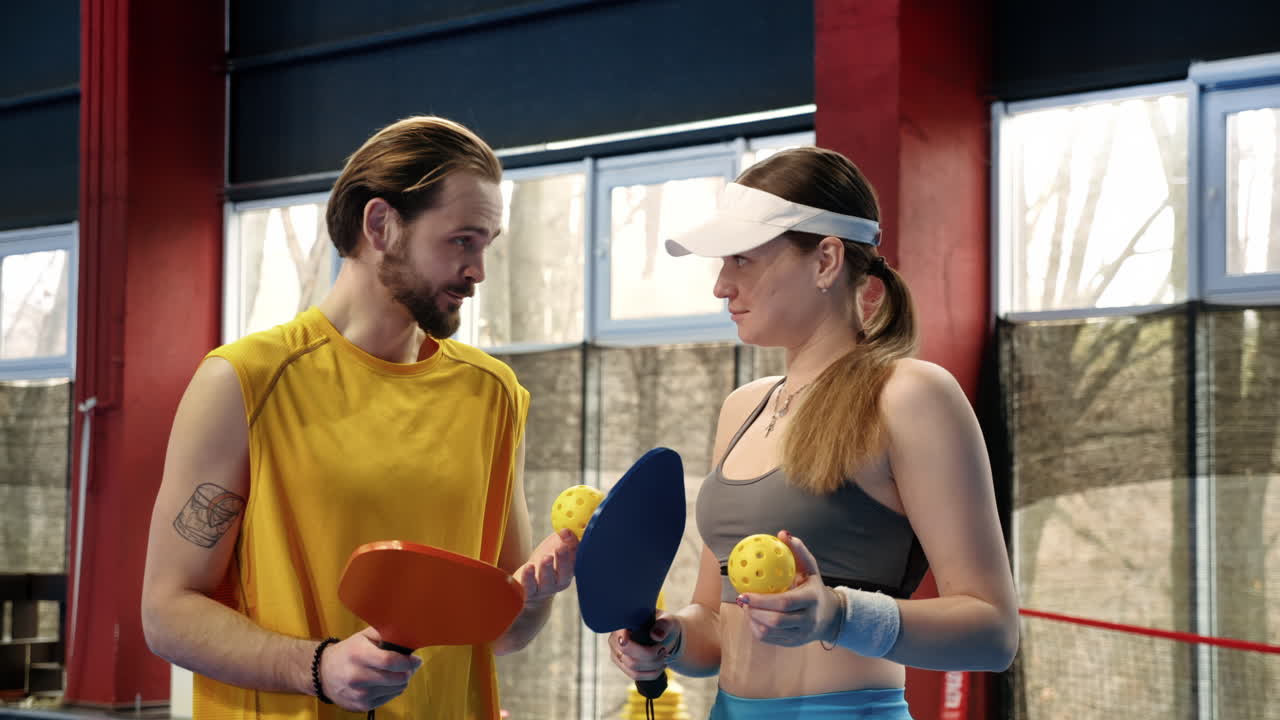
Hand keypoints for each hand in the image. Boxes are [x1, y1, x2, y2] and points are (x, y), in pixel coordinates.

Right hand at [319, 627, 422, 711]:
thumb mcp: (363, 636)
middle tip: (408, 666)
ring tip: (395, 672)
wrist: (324, 673)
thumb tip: (408, 632)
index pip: (389, 661)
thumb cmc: (349, 652)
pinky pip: (389, 698)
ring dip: (401, 681)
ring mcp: (359, 694)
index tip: (416, 660)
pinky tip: (385, 682)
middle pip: (396, 678)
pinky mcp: (361, 706)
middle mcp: (357, 676)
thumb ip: (385, 632)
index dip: (408, 662)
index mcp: (358, 654)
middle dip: (408, 671)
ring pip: (396, 689)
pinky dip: (392, 690)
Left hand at [515, 529, 577, 608]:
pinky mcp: (528, 592)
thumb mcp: (555, 549)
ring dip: (547, 569)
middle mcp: (558, 583)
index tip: (568, 535)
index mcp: (569, 571)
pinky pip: (528, 588)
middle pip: (563, 574)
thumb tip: (566, 530)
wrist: (530, 587)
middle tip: (561, 547)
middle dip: (563, 560)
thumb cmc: (546, 564)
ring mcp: (543, 589)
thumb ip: (563, 540)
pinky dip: (528, 578)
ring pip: (546, 582)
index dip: (573, 548)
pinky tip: (527, 567)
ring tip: (546, 557)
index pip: (575, 561)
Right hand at [609, 614, 681, 680]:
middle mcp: (615, 638)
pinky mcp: (623, 666)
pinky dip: (651, 673)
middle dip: (650, 655)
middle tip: (663, 650)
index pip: (620, 635)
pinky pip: (635, 675)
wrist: (665, 638)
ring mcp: (617, 654)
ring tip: (663, 657)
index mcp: (623, 624)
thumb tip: (655, 635)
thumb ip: (664, 625)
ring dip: (652, 665)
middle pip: (627, 654)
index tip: (636, 643)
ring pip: (632, 667)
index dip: (625, 640)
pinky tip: (660, 666)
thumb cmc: (664, 626)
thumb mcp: (667, 621)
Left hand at [737, 531, 840, 647]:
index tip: (743, 593)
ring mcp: (801, 635)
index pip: (784, 602)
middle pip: (776, 621)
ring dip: (753, 620)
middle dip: (754, 612)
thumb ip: (798, 551)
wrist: (830, 616)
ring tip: (747, 606)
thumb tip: (782, 534)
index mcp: (811, 599)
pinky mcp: (793, 644)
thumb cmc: (814, 587)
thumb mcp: (810, 569)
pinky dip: (756, 628)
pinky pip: (769, 639)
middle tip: (741, 599)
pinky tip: (753, 616)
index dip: (762, 601)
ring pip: (770, 632)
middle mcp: (808, 620)